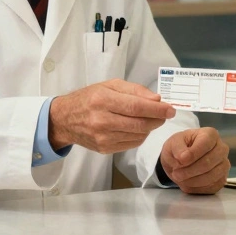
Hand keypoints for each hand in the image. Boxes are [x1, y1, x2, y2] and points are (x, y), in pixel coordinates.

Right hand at [49, 79, 174, 153]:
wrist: (65, 119)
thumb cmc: (88, 98)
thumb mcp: (109, 85)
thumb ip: (134, 90)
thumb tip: (157, 99)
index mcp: (102, 100)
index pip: (136, 107)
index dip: (157, 109)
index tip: (170, 109)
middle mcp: (102, 120)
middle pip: (139, 124)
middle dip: (158, 120)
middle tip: (166, 114)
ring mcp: (102, 137)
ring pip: (138, 135)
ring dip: (150, 127)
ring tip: (151, 119)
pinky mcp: (104, 149)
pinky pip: (131, 144)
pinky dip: (140, 136)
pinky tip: (138, 128)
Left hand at [160, 127, 229, 194]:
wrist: (181, 161)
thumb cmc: (179, 148)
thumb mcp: (173, 143)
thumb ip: (177, 148)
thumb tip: (183, 157)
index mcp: (211, 134)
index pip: (206, 143)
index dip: (193, 154)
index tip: (180, 160)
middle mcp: (222, 148)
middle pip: (209, 162)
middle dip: (190, 170)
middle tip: (176, 174)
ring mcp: (224, 165)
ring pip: (211, 176)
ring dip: (192, 180)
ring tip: (180, 178)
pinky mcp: (222, 180)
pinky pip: (212, 187)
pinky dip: (197, 188)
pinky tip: (187, 183)